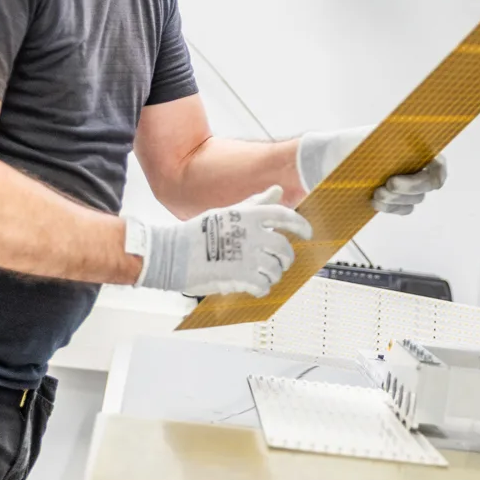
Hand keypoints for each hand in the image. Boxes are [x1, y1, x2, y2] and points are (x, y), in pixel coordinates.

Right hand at [131, 186, 310, 296]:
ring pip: (275, 270)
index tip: (307, 233)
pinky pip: (263, 286)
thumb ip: (256, 203)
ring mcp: (248, 256)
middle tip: (281, 263)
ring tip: (261, 275)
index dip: (301, 225)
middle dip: (285, 259)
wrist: (172, 253)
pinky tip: (255, 287)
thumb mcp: (228, 212)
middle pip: (284, 249)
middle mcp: (252, 234)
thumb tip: (277, 190)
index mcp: (249, 216)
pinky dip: (262, 288)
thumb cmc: (198, 232)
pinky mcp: (241, 276)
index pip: (285, 217)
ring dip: (272, 275)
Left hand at [296, 126, 447, 215]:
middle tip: (387, 186)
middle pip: (426, 186)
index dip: (435, 175)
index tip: (416, 181)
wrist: (328, 160)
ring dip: (396, 200)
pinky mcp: (394, 200)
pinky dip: (390, 208)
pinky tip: (375, 202)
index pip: (438, 165)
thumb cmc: (351, 144)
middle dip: (408, 188)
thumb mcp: (370, 138)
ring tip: (375, 194)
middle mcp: (415, 167)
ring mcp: (406, 185)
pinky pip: (402, 209)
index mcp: (416, 148)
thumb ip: (391, 143)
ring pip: (413, 200)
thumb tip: (406, 147)